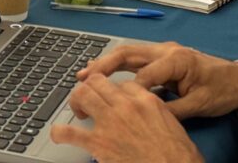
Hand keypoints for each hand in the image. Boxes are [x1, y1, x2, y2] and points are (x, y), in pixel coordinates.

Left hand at [50, 74, 201, 162]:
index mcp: (146, 101)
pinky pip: (70, 132)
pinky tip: (58, 134)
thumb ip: (155, 112)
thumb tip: (143, 110)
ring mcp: (110, 122)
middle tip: (90, 101)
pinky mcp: (99, 144)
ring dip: (76, 101)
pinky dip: (60, 132)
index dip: (115, 90)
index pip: (122, 83)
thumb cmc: (179, 157)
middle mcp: (126, 106)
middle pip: (98, 81)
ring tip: (78, 112)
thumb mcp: (172, 125)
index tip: (112, 98)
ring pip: (82, 95)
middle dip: (91, 87)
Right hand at [77, 42, 237, 120]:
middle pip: (128, 54)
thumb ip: (172, 110)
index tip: (113, 104)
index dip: (128, 91)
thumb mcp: (199, 104)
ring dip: (107, 63)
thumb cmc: (222, 91)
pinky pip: (136, 59)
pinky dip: (118, 65)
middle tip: (83, 77)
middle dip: (103, 65)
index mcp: (176, 59)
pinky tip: (105, 73)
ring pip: (128, 54)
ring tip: (85, 73)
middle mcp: (165, 50)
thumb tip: (148, 117)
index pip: (143, 75)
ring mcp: (163, 51)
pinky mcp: (163, 57)